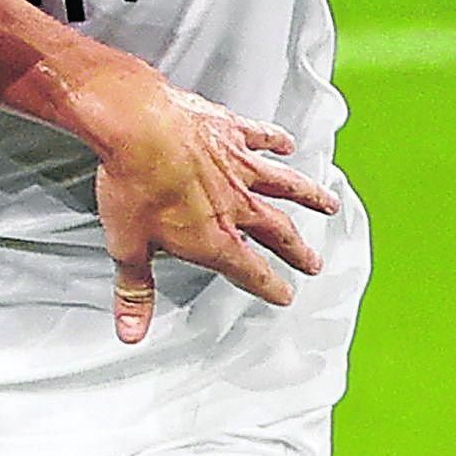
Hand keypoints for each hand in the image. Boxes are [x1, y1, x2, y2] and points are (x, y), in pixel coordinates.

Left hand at [86, 81, 336, 344]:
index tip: (284, 294)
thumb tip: (132, 330)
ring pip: (284, 185)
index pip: (250, 271)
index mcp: (214, 237)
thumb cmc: (132, 182)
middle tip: (314, 262)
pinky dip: (276, 140)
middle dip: (297, 250)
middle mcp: (235, 203)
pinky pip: (261, 136)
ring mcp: (237, 165)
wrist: (136, 125)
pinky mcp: (230, 130)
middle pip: (276, 232)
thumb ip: (135, 291)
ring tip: (328, 204)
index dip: (269, 286)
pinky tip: (286, 143)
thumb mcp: (126, 246)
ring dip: (309, 196)